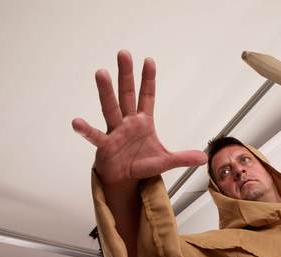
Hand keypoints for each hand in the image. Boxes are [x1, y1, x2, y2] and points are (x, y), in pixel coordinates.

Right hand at [72, 50, 206, 184]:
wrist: (123, 179)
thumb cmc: (140, 164)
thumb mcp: (165, 161)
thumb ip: (182, 158)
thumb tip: (204, 157)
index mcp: (143, 122)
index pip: (147, 96)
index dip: (148, 79)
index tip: (149, 60)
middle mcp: (127, 122)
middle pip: (126, 94)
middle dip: (126, 75)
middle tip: (123, 53)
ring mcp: (114, 131)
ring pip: (110, 108)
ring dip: (106, 91)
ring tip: (101, 72)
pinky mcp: (104, 145)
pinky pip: (95, 136)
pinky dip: (86, 130)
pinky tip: (77, 122)